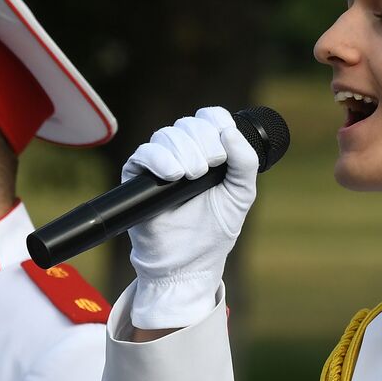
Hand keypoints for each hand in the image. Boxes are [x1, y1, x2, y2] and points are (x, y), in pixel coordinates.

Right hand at [122, 106, 257, 329]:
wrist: (187, 262)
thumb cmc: (214, 231)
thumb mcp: (241, 194)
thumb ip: (245, 162)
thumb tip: (231, 131)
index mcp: (207, 151)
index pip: (208, 118)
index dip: (216, 122)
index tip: (224, 146)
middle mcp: (182, 152)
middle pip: (188, 124)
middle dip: (202, 142)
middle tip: (209, 169)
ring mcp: (158, 163)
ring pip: (166, 135)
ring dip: (184, 151)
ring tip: (192, 177)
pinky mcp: (136, 178)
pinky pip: (143, 153)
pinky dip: (159, 159)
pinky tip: (173, 175)